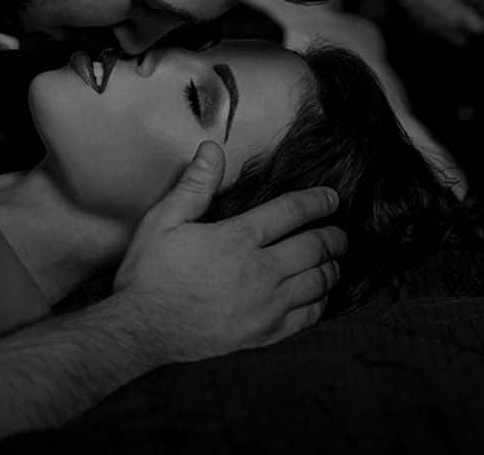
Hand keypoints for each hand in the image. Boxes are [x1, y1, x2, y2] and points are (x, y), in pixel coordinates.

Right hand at [114, 141, 345, 362]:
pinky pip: (307, 317)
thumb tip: (212, 150)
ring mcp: (265, 305)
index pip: (291, 212)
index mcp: (238, 239)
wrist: (142, 329)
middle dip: (334, 237)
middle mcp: (260, 271)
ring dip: (331, 268)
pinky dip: (320, 303)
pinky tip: (319, 296)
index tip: (331, 199)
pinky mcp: (264, 333)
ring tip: (334, 261)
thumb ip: (194, 186)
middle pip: (314, 248)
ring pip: (317, 282)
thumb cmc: (150, 274)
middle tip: (341, 233)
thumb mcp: (164, 221)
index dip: (317, 202)